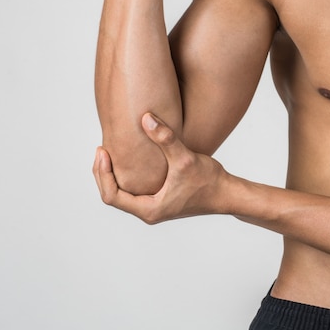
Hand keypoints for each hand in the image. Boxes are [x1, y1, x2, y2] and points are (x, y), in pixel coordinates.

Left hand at [93, 113, 226, 223]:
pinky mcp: (161, 201)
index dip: (102, 173)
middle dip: (103, 173)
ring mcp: (155, 208)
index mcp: (149, 209)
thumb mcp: (185, 158)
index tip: (103, 152)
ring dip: (113, 175)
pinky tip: (128, 159)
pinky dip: (125, 177)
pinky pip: (133, 192)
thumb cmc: (209, 181)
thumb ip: (165, 138)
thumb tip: (145, 118)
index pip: (111, 196)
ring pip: (122, 195)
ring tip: (110, 153)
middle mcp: (149, 212)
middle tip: (101, 149)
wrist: (228, 194)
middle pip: (112, 196)